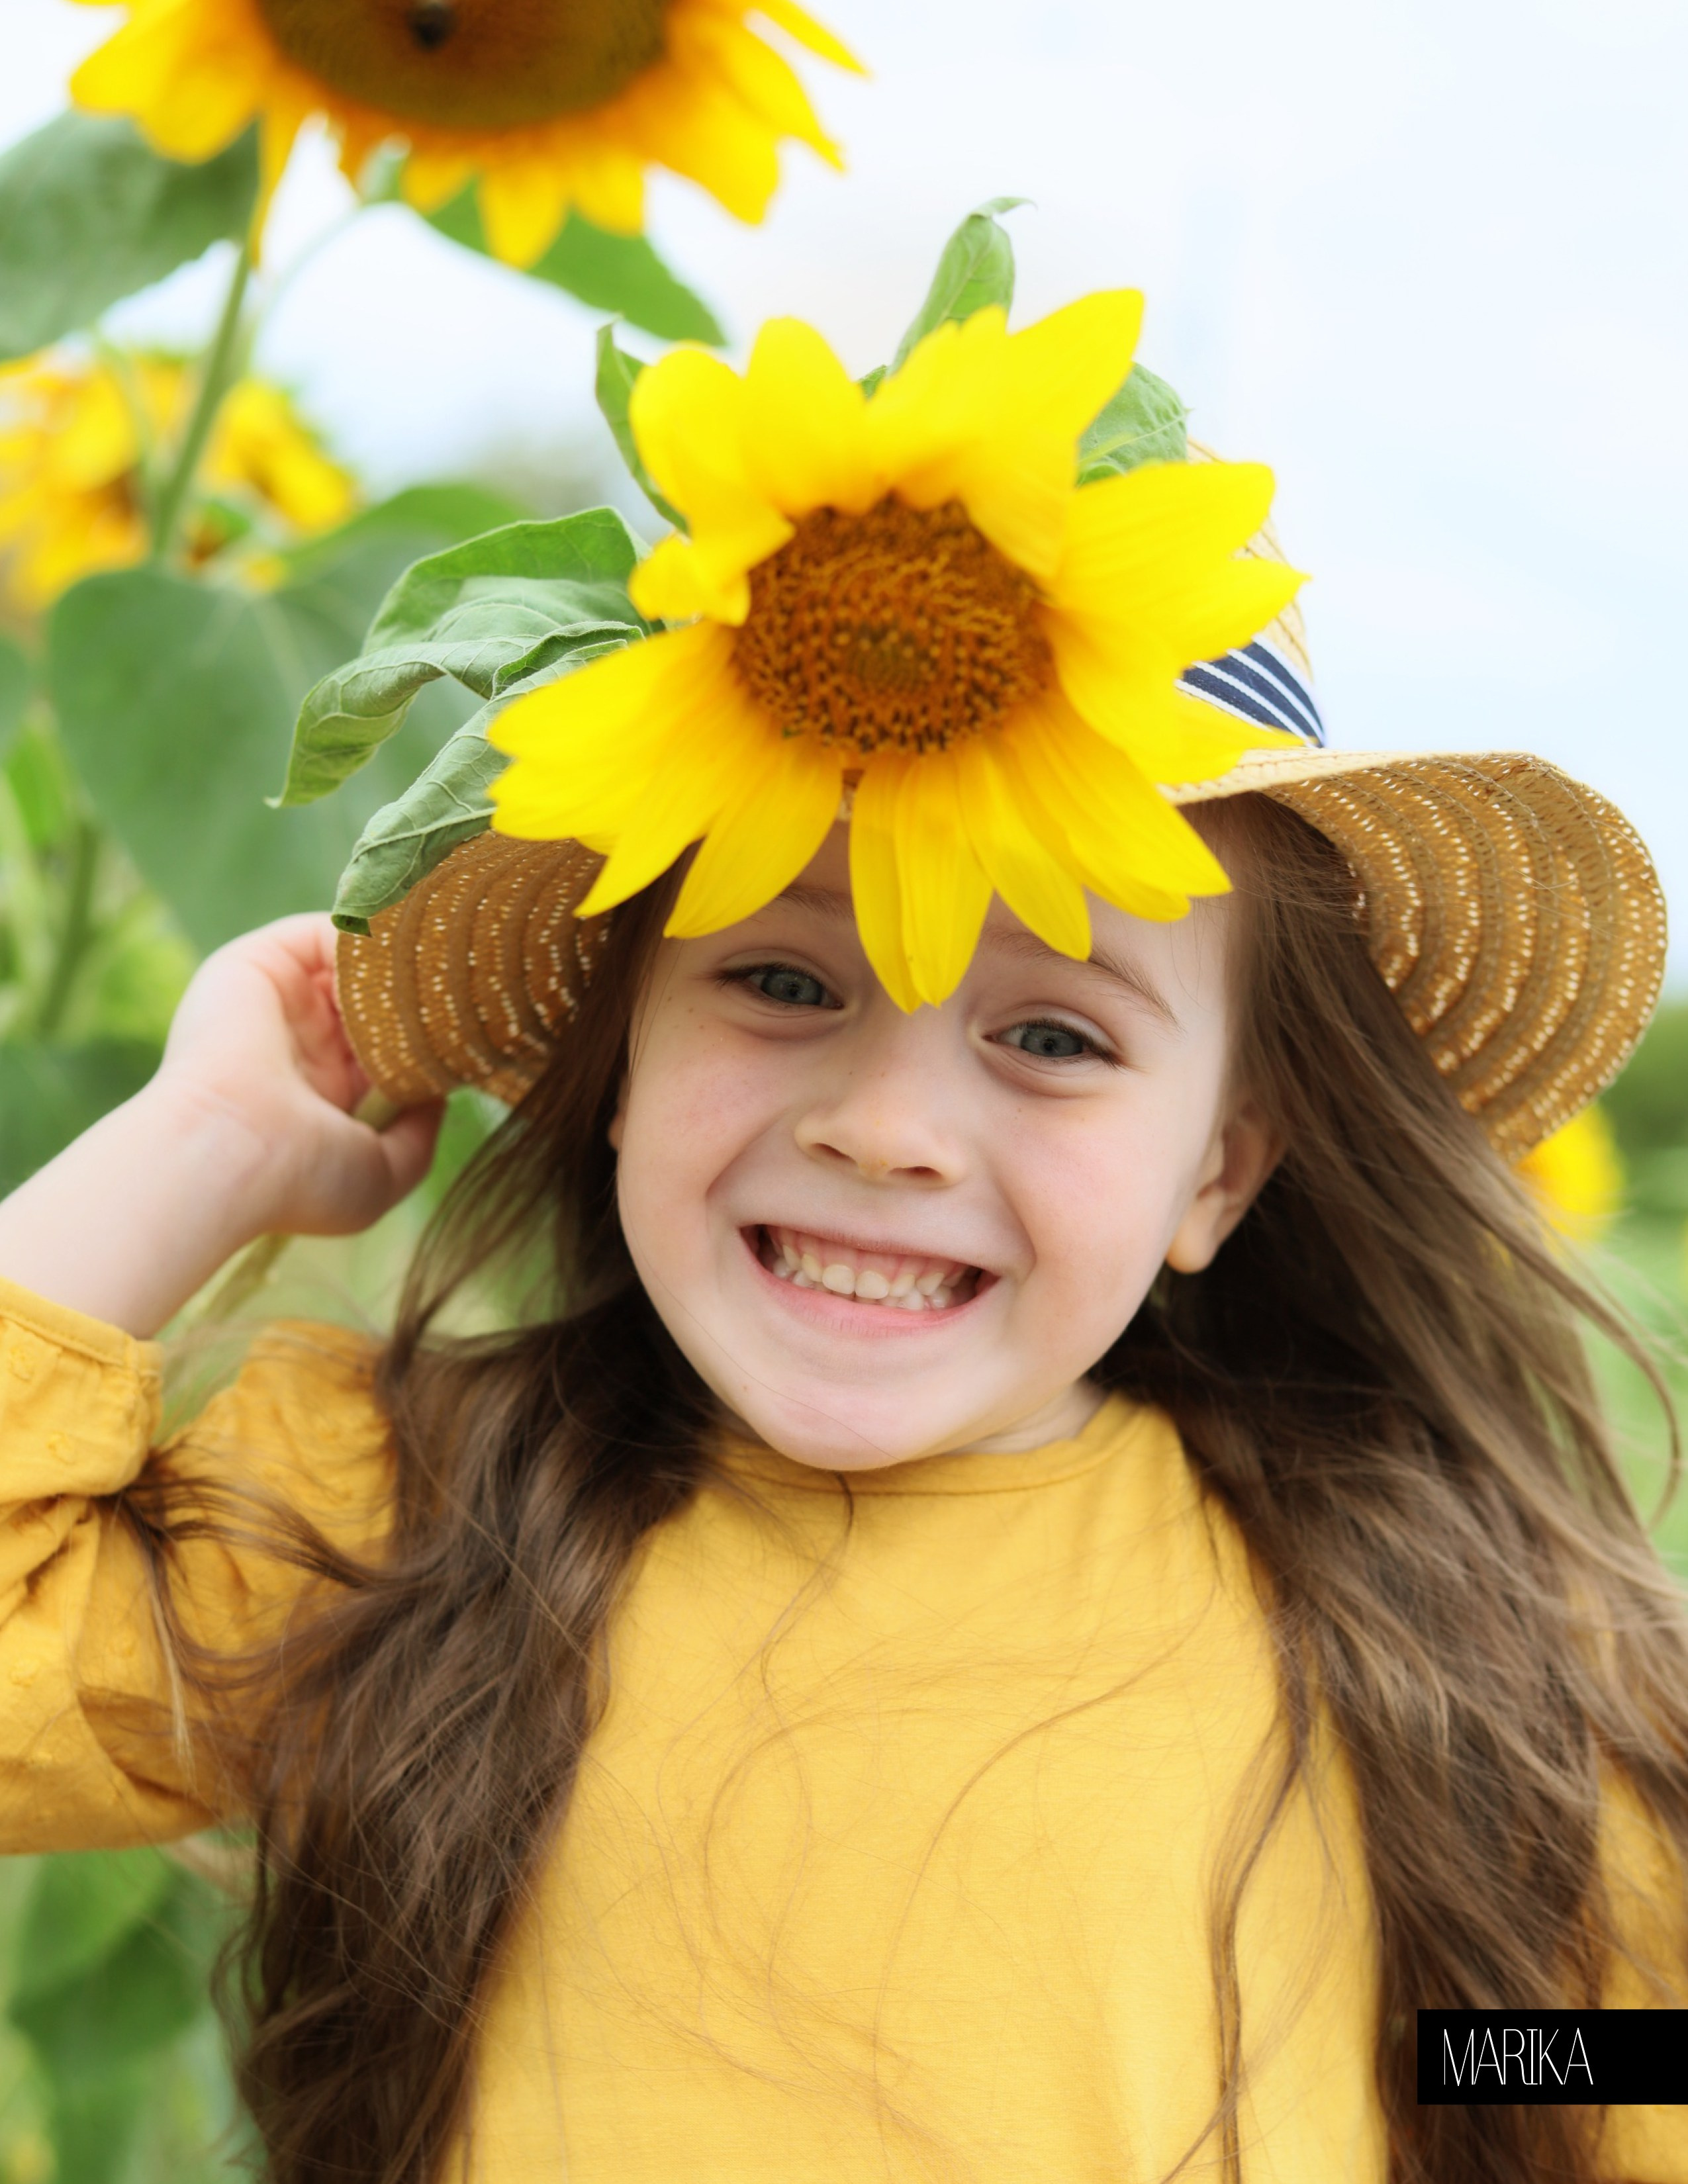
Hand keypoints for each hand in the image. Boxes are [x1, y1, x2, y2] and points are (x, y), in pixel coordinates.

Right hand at [154, 915, 441, 1240]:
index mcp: (325, 1090)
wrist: (230, 1154)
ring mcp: (280, 1001)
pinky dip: (372, 939)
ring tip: (448, 972)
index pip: (390, 1044)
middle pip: (378, 997)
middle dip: (425, 995)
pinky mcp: (257, 963)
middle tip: (472, 994)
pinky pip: (327, 931)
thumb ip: (418, 1133)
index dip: (433, 1038)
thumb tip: (440, 1091)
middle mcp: (302, 1041)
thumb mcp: (381, 1173)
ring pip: (357, 962)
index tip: (476, 1037)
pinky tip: (406, 964)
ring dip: (403, 964)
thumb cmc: (303, 1176)